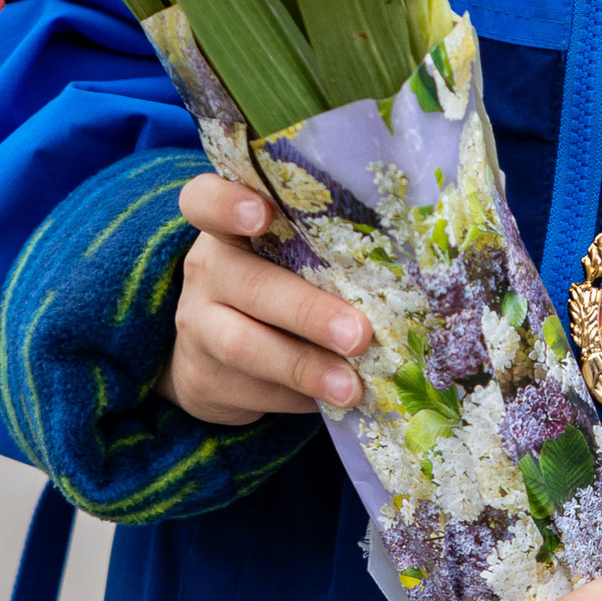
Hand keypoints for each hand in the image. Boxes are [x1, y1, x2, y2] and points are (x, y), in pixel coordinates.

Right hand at [160, 173, 372, 425]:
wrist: (211, 352)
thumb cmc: (278, 284)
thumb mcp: (289, 256)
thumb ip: (323, 251)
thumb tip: (404, 274)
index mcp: (228, 229)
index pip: (204, 199)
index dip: (227, 204)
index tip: (261, 214)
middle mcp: (206, 272)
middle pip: (249, 285)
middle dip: (308, 311)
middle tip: (359, 334)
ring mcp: (197, 329)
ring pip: (244, 346)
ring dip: (305, 369)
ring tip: (351, 387)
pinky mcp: (203, 381)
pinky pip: (253, 391)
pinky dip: (298, 398)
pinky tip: (333, 402)